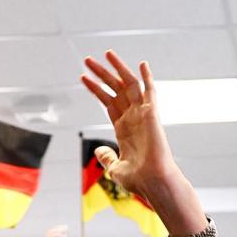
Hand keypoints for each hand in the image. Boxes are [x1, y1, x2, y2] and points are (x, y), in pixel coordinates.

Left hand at [80, 51, 179, 204]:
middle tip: (87, 59)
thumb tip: (98, 150)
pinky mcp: (152, 115)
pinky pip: (150, 92)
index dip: (96, 89)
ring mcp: (143, 115)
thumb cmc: (138, 179)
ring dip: (118, 69)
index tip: (84, 77)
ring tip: (106, 53)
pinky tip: (142, 64)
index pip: (107, 102)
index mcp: (124, 128)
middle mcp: (133, 118)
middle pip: (115, 89)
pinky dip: (147, 78)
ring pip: (129, 85)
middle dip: (101, 73)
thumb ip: (107, 157)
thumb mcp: (115, 168)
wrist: (153, 182)